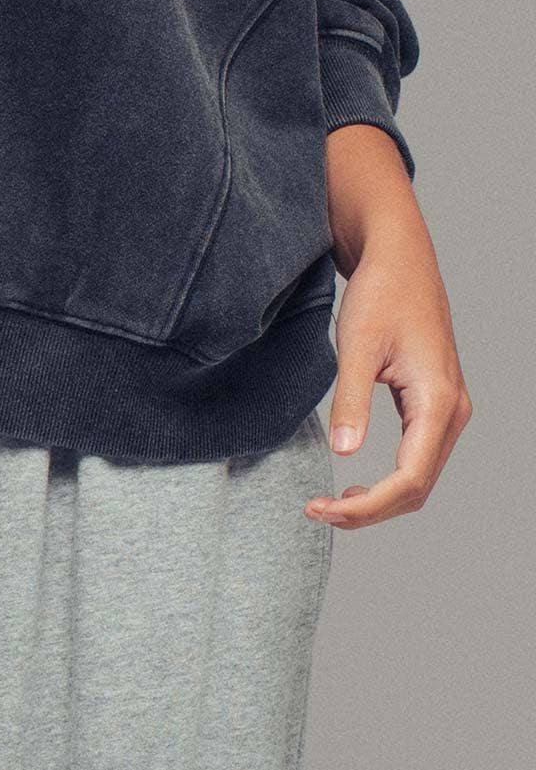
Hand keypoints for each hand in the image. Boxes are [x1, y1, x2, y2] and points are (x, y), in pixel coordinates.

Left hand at [307, 125, 471, 528]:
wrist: (400, 258)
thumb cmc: (382, 293)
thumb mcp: (358, 344)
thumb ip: (351, 400)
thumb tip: (345, 453)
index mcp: (439, 402)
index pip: (410, 479)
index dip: (368, 506)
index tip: (322, 508)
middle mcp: (452, 412)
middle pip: (418, 487)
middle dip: (370, 510)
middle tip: (317, 512)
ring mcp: (447, 410)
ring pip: (420, 477)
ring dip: (379, 499)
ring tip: (330, 505)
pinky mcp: (433, 405)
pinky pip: (418, 458)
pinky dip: (388, 480)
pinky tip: (355, 484)